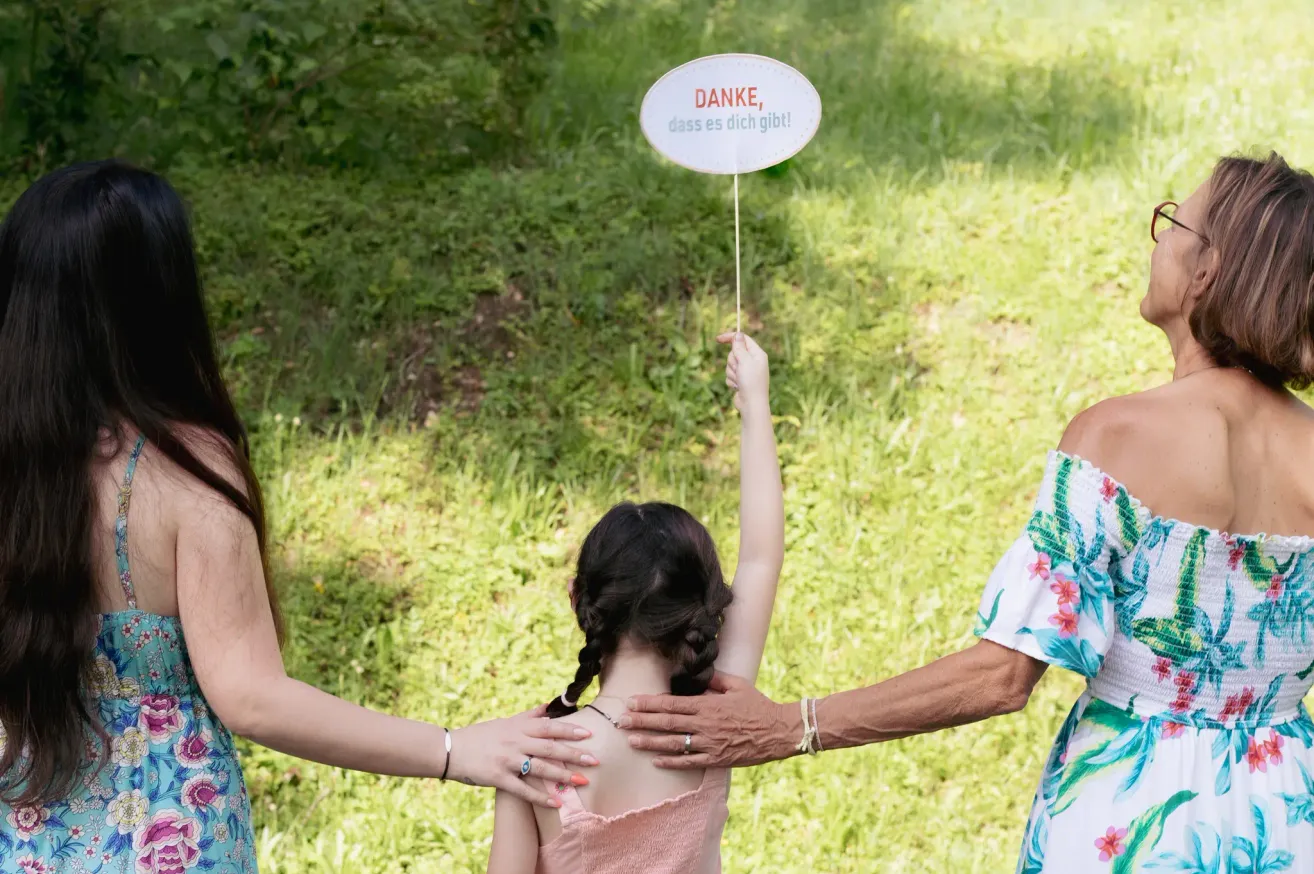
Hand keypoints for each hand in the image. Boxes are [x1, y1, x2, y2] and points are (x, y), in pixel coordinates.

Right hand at [449, 705, 597, 807]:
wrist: (450, 749)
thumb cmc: (478, 735)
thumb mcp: (503, 722)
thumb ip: (526, 716)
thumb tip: (546, 706)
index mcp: (517, 727)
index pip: (548, 727)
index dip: (569, 730)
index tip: (588, 733)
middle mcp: (515, 742)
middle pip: (549, 747)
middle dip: (573, 754)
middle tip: (595, 760)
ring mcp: (507, 760)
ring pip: (540, 768)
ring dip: (562, 776)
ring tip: (582, 782)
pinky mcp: (498, 778)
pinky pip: (523, 789)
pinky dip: (540, 797)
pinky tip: (556, 803)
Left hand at [618, 672, 800, 768]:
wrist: (778, 731)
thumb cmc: (758, 706)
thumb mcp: (737, 685)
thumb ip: (715, 680)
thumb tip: (698, 675)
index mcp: (707, 705)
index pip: (671, 704)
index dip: (649, 703)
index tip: (631, 702)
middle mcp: (704, 724)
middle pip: (666, 723)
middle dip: (642, 721)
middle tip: (621, 721)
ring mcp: (709, 744)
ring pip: (673, 743)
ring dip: (650, 742)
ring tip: (631, 740)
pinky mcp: (716, 759)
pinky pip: (689, 762)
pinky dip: (671, 761)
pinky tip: (655, 760)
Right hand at [716, 332, 768, 415]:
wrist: (751, 404)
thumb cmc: (751, 382)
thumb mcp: (745, 361)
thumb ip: (739, 347)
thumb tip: (738, 334)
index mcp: (757, 354)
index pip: (743, 339)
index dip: (731, 337)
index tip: (718, 339)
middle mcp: (753, 361)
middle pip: (734, 353)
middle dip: (732, 362)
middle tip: (739, 369)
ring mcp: (746, 371)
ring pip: (730, 365)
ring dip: (731, 373)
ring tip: (739, 381)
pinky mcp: (740, 380)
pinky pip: (729, 375)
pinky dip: (731, 381)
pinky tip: (738, 387)